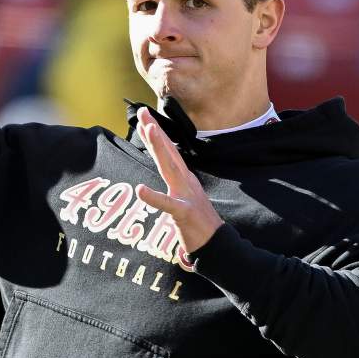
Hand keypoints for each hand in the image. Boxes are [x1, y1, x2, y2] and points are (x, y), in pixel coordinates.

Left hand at [133, 107, 222, 253]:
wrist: (218, 244)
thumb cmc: (199, 223)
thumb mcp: (185, 197)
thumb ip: (175, 183)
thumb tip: (166, 171)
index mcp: (185, 179)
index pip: (168, 152)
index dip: (156, 134)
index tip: (144, 116)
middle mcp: (186, 183)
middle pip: (168, 153)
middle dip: (155, 131)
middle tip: (143, 112)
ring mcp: (186, 196)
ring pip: (170, 168)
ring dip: (159, 148)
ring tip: (147, 130)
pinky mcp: (184, 214)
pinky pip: (167, 205)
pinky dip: (154, 197)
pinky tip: (140, 190)